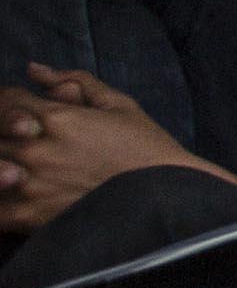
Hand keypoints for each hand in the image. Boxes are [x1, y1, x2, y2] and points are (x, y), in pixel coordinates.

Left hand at [0, 63, 213, 233]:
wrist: (169, 202)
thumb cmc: (147, 152)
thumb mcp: (120, 106)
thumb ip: (76, 82)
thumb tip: (35, 70)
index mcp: (56, 117)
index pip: (4, 100)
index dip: (8, 104)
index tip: (21, 115)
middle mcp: (35, 148)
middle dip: (4, 135)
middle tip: (26, 142)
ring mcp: (29, 184)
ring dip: (0, 166)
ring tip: (17, 172)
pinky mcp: (29, 217)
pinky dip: (0, 202)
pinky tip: (15, 197)